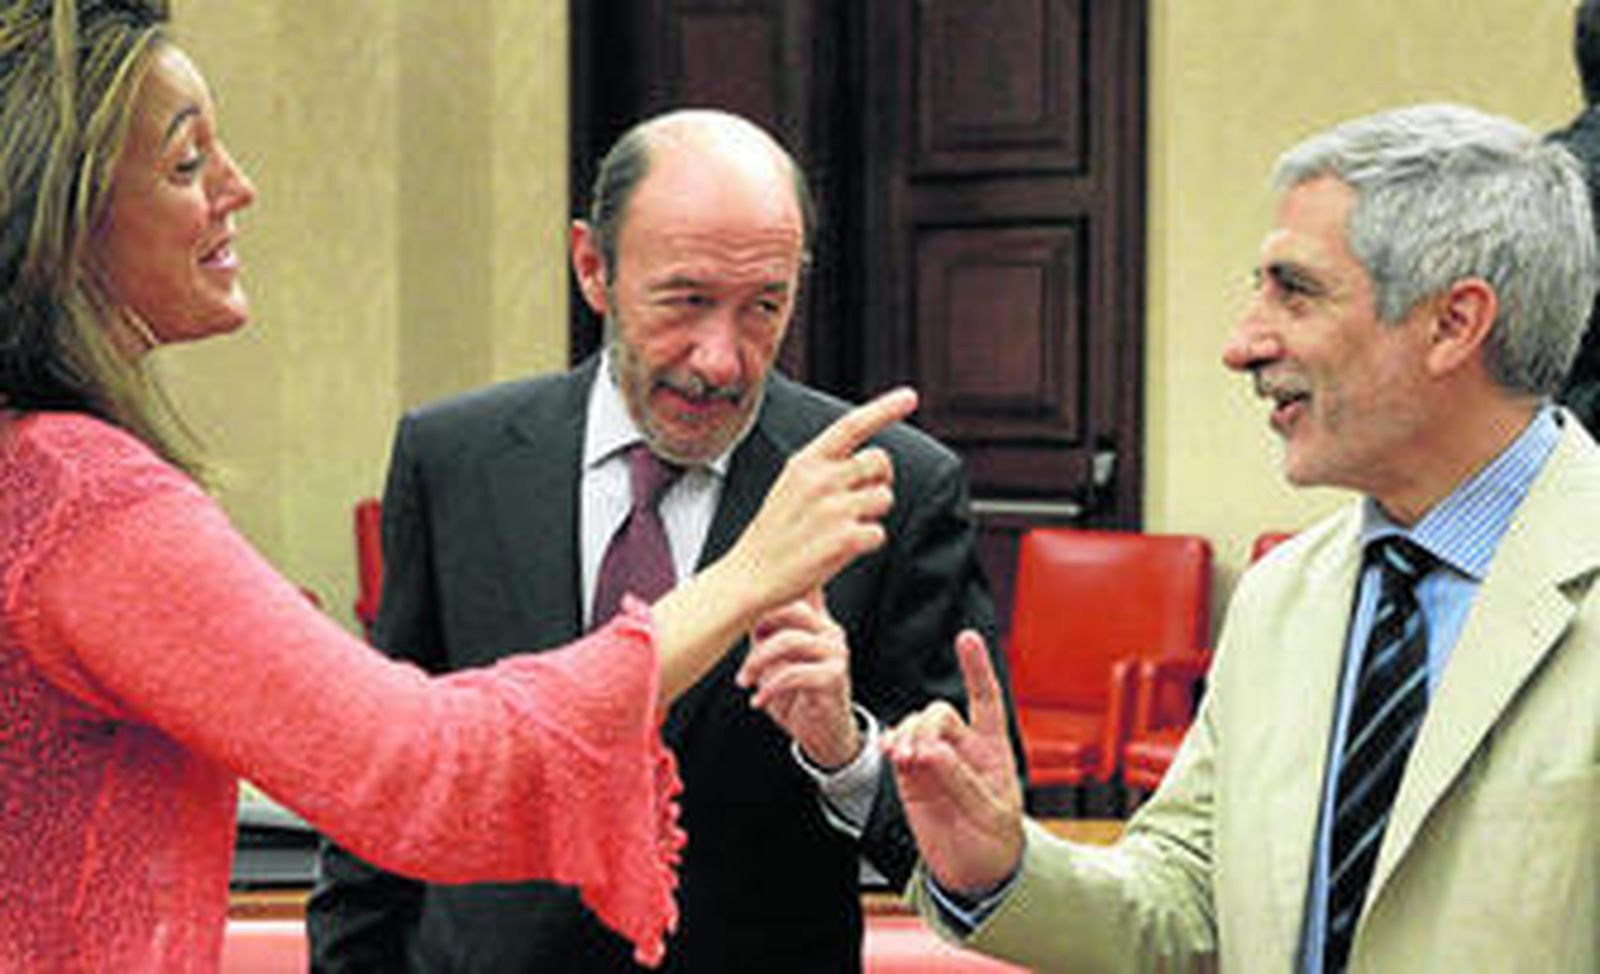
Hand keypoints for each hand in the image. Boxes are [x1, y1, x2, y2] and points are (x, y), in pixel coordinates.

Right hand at [724, 387, 914, 610]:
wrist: (750, 575)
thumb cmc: (776, 532)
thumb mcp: (792, 485)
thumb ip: (827, 468)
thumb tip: (874, 461)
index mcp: (805, 462)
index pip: (851, 425)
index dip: (884, 409)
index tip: (910, 397)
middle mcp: (821, 480)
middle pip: (880, 462)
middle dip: (880, 478)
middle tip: (862, 498)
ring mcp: (833, 509)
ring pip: (884, 498)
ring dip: (872, 514)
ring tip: (841, 528)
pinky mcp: (844, 540)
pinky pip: (879, 533)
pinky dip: (866, 543)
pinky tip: (840, 550)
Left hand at [737, 590, 860, 768]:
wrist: (821, 734)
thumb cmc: (795, 695)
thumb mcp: (773, 658)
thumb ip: (765, 628)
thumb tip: (738, 604)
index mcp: (816, 620)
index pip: (801, 587)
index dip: (773, 586)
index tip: (743, 597)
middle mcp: (829, 630)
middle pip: (790, 608)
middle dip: (756, 628)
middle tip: (741, 652)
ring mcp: (835, 652)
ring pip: (789, 640)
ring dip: (757, 661)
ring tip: (745, 680)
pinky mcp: (834, 677)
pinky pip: (793, 674)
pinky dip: (769, 688)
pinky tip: (758, 700)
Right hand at [883, 630, 1023, 895]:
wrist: (975, 875)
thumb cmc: (996, 844)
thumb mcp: (990, 814)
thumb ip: (960, 780)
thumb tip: (931, 753)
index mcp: (993, 749)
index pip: (986, 700)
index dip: (976, 669)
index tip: (966, 639)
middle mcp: (963, 748)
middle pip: (939, 713)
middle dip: (927, 726)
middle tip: (921, 755)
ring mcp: (934, 761)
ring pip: (915, 727)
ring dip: (907, 736)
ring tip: (906, 758)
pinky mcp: (911, 777)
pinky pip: (897, 748)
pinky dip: (891, 744)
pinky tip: (891, 751)